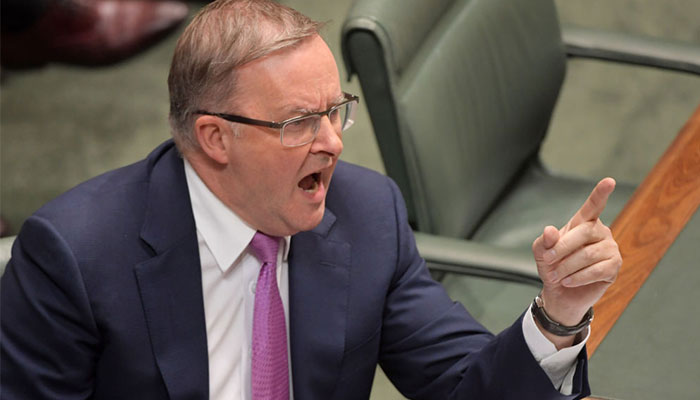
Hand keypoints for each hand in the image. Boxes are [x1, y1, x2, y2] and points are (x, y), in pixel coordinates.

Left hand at [531, 178, 621, 346]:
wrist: (561, 292)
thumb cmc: (553, 267)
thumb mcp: (542, 253)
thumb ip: (544, 241)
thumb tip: (550, 230)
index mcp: (583, 223)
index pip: (593, 206)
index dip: (600, 194)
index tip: (609, 181)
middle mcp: (600, 232)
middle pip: (584, 232)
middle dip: (562, 248)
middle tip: (547, 260)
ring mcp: (610, 249)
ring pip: (589, 254)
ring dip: (567, 266)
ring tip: (556, 275)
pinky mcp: (614, 267)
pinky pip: (597, 270)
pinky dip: (579, 277)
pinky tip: (568, 281)